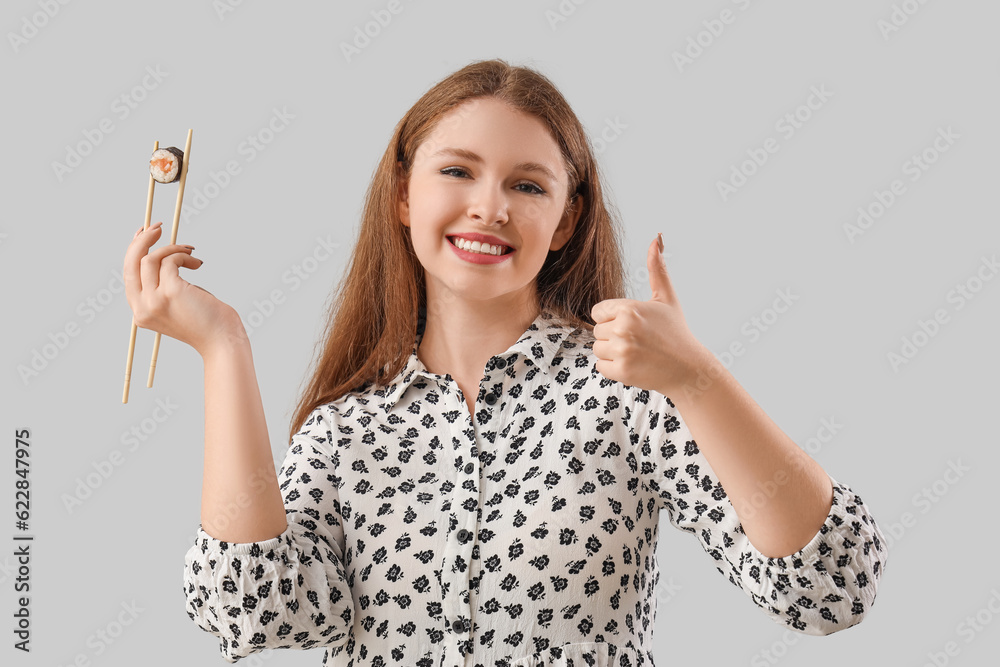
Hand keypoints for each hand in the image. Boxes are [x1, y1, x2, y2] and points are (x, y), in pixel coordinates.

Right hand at [124, 222, 239, 355]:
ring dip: (171, 248)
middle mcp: (142, 308)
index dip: (134, 252)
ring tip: (190, 252)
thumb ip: (166, 287)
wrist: (223, 342)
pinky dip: (183, 255)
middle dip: (143, 240)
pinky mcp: (170, 292)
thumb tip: (162, 256)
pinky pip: (170, 261)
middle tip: (158, 226)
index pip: (128, 276)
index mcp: (141, 313)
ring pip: (149, 259)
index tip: (144, 234)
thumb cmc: (207, 322)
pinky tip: (197, 263)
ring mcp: (154, 301)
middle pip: (131, 264)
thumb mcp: (179, 304)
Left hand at [591, 234, 709, 394]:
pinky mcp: (621, 371)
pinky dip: (614, 368)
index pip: (598, 312)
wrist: (688, 368)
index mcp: (629, 308)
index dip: (613, 318)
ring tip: (636, 352)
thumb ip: (656, 269)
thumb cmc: (675, 331)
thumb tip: (656, 238)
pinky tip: (634, 364)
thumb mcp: (666, 298)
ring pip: (597, 349)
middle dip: (613, 336)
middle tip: (638, 340)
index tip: (632, 324)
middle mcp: (624, 328)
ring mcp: (622, 351)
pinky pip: (601, 367)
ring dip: (612, 352)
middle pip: (597, 330)